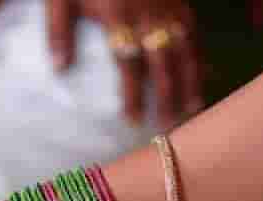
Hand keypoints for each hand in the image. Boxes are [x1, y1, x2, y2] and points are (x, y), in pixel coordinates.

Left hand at [47, 0, 202, 126]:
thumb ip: (59, 30)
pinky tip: (203, 71)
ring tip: (193, 108)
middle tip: (169, 126)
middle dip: (167, 96)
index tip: (134, 120)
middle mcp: (147, 16)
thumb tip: (59, 70)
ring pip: (184, 49)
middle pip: (162, 64)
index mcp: (118, 17)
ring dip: (190, 80)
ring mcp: (167, 6)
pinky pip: (193, 29)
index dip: (133, 95)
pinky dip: (199, 53)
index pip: (128, 66)